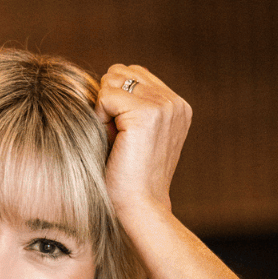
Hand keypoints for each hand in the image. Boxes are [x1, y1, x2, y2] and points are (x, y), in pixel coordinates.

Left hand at [94, 64, 191, 222]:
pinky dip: (100, 117)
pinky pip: (106, 96)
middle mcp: (175, 102)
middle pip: (122, 71)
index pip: (135, 74)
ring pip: (113, 80)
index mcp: (177, 106)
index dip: (115, 99)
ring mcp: (165, 105)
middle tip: (114, 135)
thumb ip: (131, 105)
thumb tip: (106, 77)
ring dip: (103, 108)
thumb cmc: (130, 177)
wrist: (140, 206)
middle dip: (108, 99)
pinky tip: (111, 141)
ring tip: (113, 138)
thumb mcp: (135, 134)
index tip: (120, 133)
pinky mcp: (148, 113)